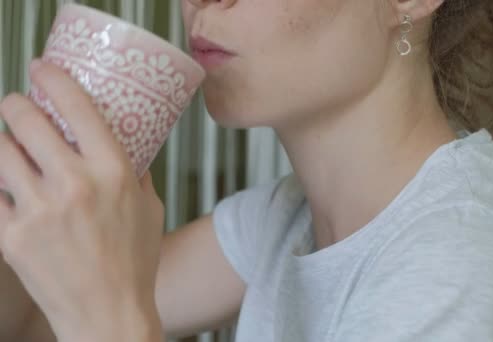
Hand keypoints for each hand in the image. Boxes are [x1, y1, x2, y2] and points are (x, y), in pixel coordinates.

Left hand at [0, 60, 164, 341]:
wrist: (109, 313)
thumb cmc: (135, 261)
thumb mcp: (149, 209)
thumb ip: (134, 173)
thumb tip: (125, 147)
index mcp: (113, 173)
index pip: (77, 107)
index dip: (53, 78)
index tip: (42, 68)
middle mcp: (74, 185)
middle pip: (25, 120)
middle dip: (16, 104)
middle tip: (19, 105)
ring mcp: (37, 211)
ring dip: (4, 142)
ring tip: (13, 147)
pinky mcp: (11, 236)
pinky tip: (9, 187)